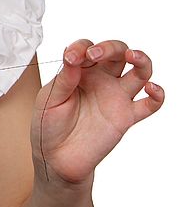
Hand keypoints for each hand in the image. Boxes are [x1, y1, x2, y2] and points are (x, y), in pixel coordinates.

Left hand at [31, 39, 163, 185]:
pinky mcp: (126, 117)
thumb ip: (64, 79)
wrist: (57, 158)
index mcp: (79, 72)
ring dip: (141, 59)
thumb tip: (73, 56)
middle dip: (110, 47)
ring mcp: (115, 97)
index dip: (81, 47)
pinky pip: (150, 104)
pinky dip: (157, 95)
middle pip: (116, 53)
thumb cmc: (48, 126)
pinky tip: (151, 89)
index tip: (71, 58)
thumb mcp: (49, 100)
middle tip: (95, 54)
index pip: (87, 48)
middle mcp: (100, 80)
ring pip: (139, 71)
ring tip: (133, 56)